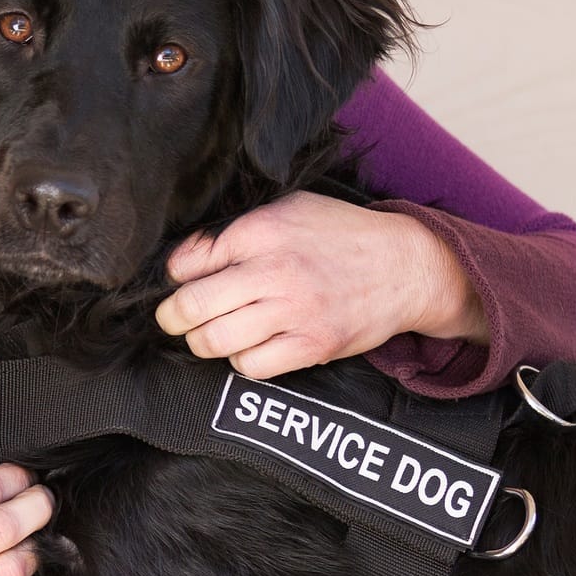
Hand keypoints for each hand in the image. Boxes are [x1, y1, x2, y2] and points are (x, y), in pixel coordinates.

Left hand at [153, 194, 485, 379]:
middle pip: (191, 305)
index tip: (179, 282)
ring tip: (209, 334)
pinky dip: (241, 360)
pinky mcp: (311, 345)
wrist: (404, 267)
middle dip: (172, 317)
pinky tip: (250, 346)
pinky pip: (250, 366)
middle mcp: (275, 270)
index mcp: (263, 230)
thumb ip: (240, 230)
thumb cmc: (340, 236)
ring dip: (202, 342)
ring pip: (213, 341)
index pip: (189, 260)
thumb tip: (186, 260)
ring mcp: (294, 311)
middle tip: (174, 318)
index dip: (174, 276)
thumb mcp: (290, 209)